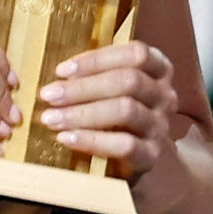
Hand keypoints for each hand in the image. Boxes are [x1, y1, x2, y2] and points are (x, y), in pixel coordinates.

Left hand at [39, 40, 178, 180]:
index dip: (96, 59)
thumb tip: (58, 72)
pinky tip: (66, 138)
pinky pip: (125, 145)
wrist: (140, 159)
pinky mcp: (153, 155)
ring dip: (82, 113)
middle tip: (48, 95)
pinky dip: (91, 140)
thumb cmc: (115, 114)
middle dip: (82, 87)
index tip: (61, 70)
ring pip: (127, 110)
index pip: (136, 54)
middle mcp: (164, 96)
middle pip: (129, 81)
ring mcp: (160, 126)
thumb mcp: (110, 88)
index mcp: (158, 71)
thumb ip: (93, 74)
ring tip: (51, 118)